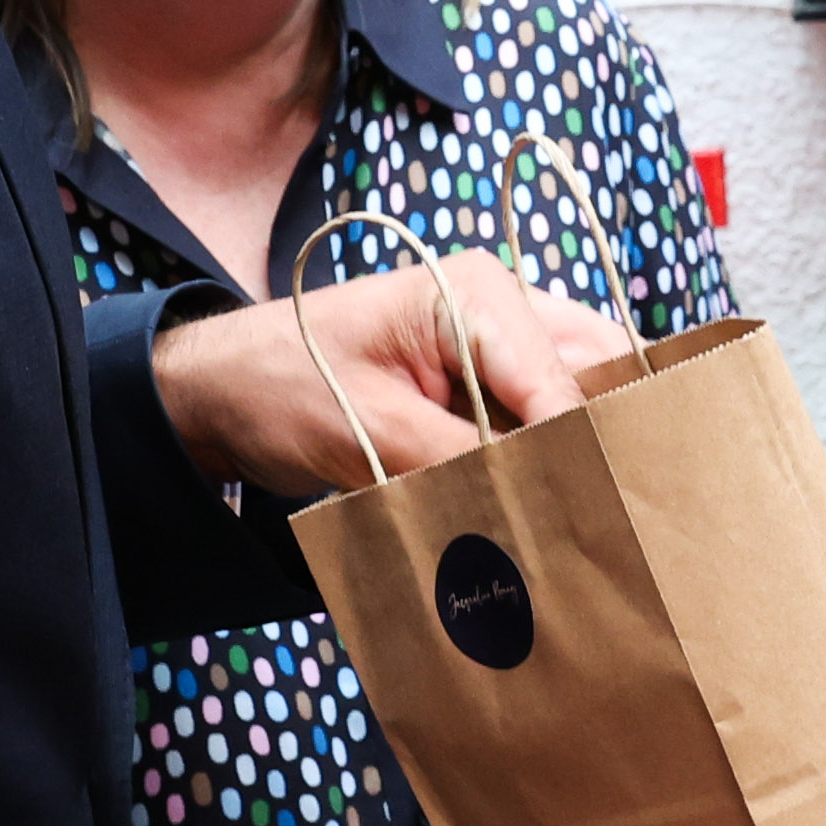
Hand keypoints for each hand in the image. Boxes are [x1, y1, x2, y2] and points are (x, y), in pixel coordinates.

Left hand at [150, 256, 631, 494]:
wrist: (221, 385)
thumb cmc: (280, 385)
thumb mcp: (368, 431)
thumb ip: (459, 465)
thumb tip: (537, 512)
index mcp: (477, 294)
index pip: (565, 382)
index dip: (583, 455)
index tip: (593, 528)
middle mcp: (504, 307)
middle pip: (595, 380)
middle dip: (601, 451)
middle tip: (604, 531)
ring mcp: (499, 343)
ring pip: (578, 404)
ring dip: (576, 462)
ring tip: (582, 531)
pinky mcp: (486, 382)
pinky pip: (540, 421)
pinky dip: (545, 464)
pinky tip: (545, 515)